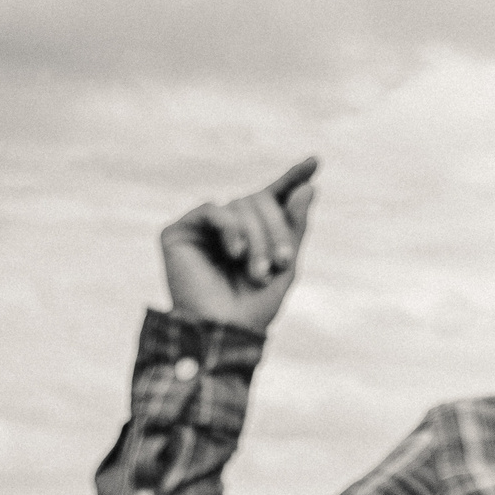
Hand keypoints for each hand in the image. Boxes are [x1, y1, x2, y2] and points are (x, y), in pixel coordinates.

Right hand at [160, 157, 318, 333]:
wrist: (223, 333)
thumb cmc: (254, 307)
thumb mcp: (286, 265)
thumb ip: (296, 226)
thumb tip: (309, 186)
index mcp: (254, 233)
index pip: (275, 197)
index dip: (293, 177)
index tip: (315, 161)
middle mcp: (228, 225)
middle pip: (260, 199)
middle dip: (276, 229)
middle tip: (280, 263)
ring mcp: (203, 227)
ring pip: (240, 204)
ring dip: (257, 237)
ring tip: (257, 270)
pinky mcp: (179, 231)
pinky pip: (213, 209)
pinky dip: (230, 228)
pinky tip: (235, 252)